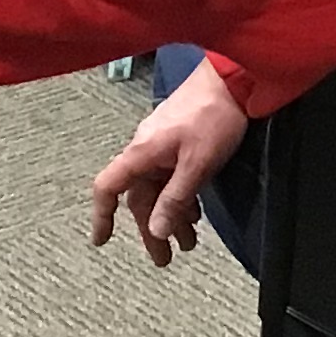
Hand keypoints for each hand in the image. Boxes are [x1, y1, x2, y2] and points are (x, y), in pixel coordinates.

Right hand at [89, 61, 249, 267]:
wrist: (233, 77)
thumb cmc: (214, 117)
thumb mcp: (197, 164)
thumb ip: (175, 198)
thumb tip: (154, 231)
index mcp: (142, 153)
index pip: (108, 187)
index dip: (101, 215)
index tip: (102, 240)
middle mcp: (146, 149)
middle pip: (140, 197)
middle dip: (152, 230)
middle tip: (165, 259)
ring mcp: (162, 144)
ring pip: (159, 188)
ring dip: (171, 216)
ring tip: (188, 243)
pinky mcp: (179, 140)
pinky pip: (172, 176)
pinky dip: (181, 197)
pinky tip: (195, 213)